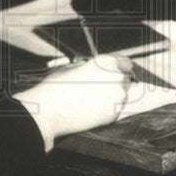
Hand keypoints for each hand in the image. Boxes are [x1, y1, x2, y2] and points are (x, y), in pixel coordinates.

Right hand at [14, 54, 132, 147]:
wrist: (50, 109)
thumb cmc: (58, 86)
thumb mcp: (73, 67)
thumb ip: (90, 67)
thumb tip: (96, 69)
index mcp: (107, 62)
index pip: (125, 64)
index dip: (119, 69)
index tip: (115, 75)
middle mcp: (117, 77)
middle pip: (126, 80)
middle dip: (116, 84)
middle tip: (101, 90)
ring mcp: (118, 96)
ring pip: (122, 96)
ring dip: (113, 98)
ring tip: (93, 100)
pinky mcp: (114, 114)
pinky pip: (115, 111)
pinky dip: (107, 111)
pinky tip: (91, 110)